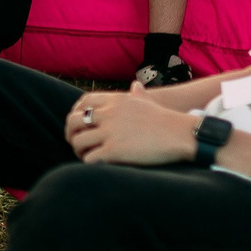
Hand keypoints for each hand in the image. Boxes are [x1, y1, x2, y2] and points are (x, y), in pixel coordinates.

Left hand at [66, 90, 197, 165]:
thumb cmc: (166, 120)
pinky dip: (88, 162)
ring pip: (78, 141)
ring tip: (84, 155)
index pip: (83, 102)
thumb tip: (136, 86)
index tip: (78, 125)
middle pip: (73, 121)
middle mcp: (109, 114)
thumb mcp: (147, 102)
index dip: (76, 114)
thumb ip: (137, 95)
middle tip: (75, 142)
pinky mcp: (113, 151)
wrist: (180, 134)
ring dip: (78, 150)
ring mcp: (110, 132)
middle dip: (70, 133)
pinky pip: (89, 158)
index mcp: (115, 100)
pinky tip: (96, 165)